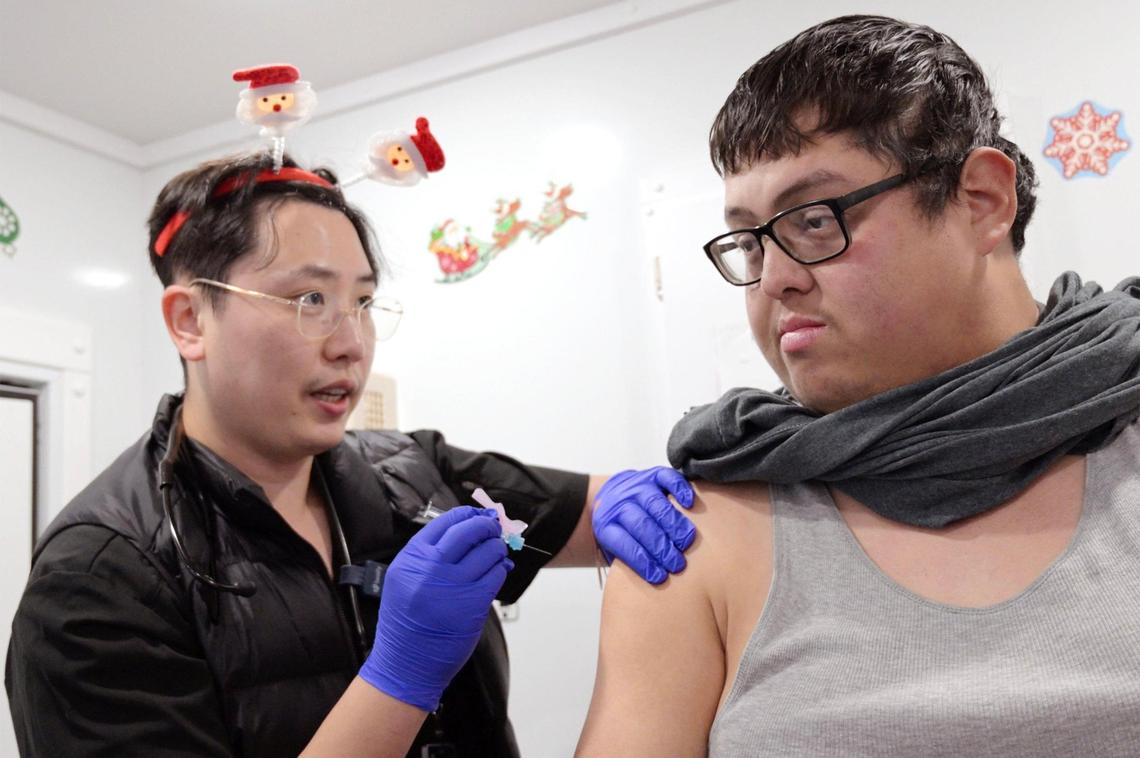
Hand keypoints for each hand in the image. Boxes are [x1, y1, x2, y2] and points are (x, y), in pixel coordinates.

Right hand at [359, 506, 511, 710]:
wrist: (406, 662)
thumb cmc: (406, 621)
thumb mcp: (403, 579)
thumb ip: (427, 555)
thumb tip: (464, 530)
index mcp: (411, 558)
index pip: (444, 522)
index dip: (466, 514)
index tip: (477, 514)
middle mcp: (431, 568)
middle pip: (468, 531)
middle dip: (486, 525)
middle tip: (493, 527)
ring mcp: (453, 586)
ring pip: (488, 552)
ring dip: (497, 548)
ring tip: (496, 551)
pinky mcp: (473, 604)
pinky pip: (495, 575)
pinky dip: (501, 569)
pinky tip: (499, 570)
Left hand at [592, 467, 695, 583]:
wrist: (612, 496)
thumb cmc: (622, 533)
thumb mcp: (615, 550)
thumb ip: (627, 564)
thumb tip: (646, 593)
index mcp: (606, 525)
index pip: (623, 543)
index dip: (642, 561)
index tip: (660, 577)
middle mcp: (619, 502)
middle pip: (640, 523)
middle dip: (660, 546)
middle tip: (678, 564)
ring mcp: (636, 485)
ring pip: (654, 502)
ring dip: (672, 523)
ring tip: (687, 542)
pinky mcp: (651, 474)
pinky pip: (666, 477)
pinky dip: (679, 488)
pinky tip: (690, 504)